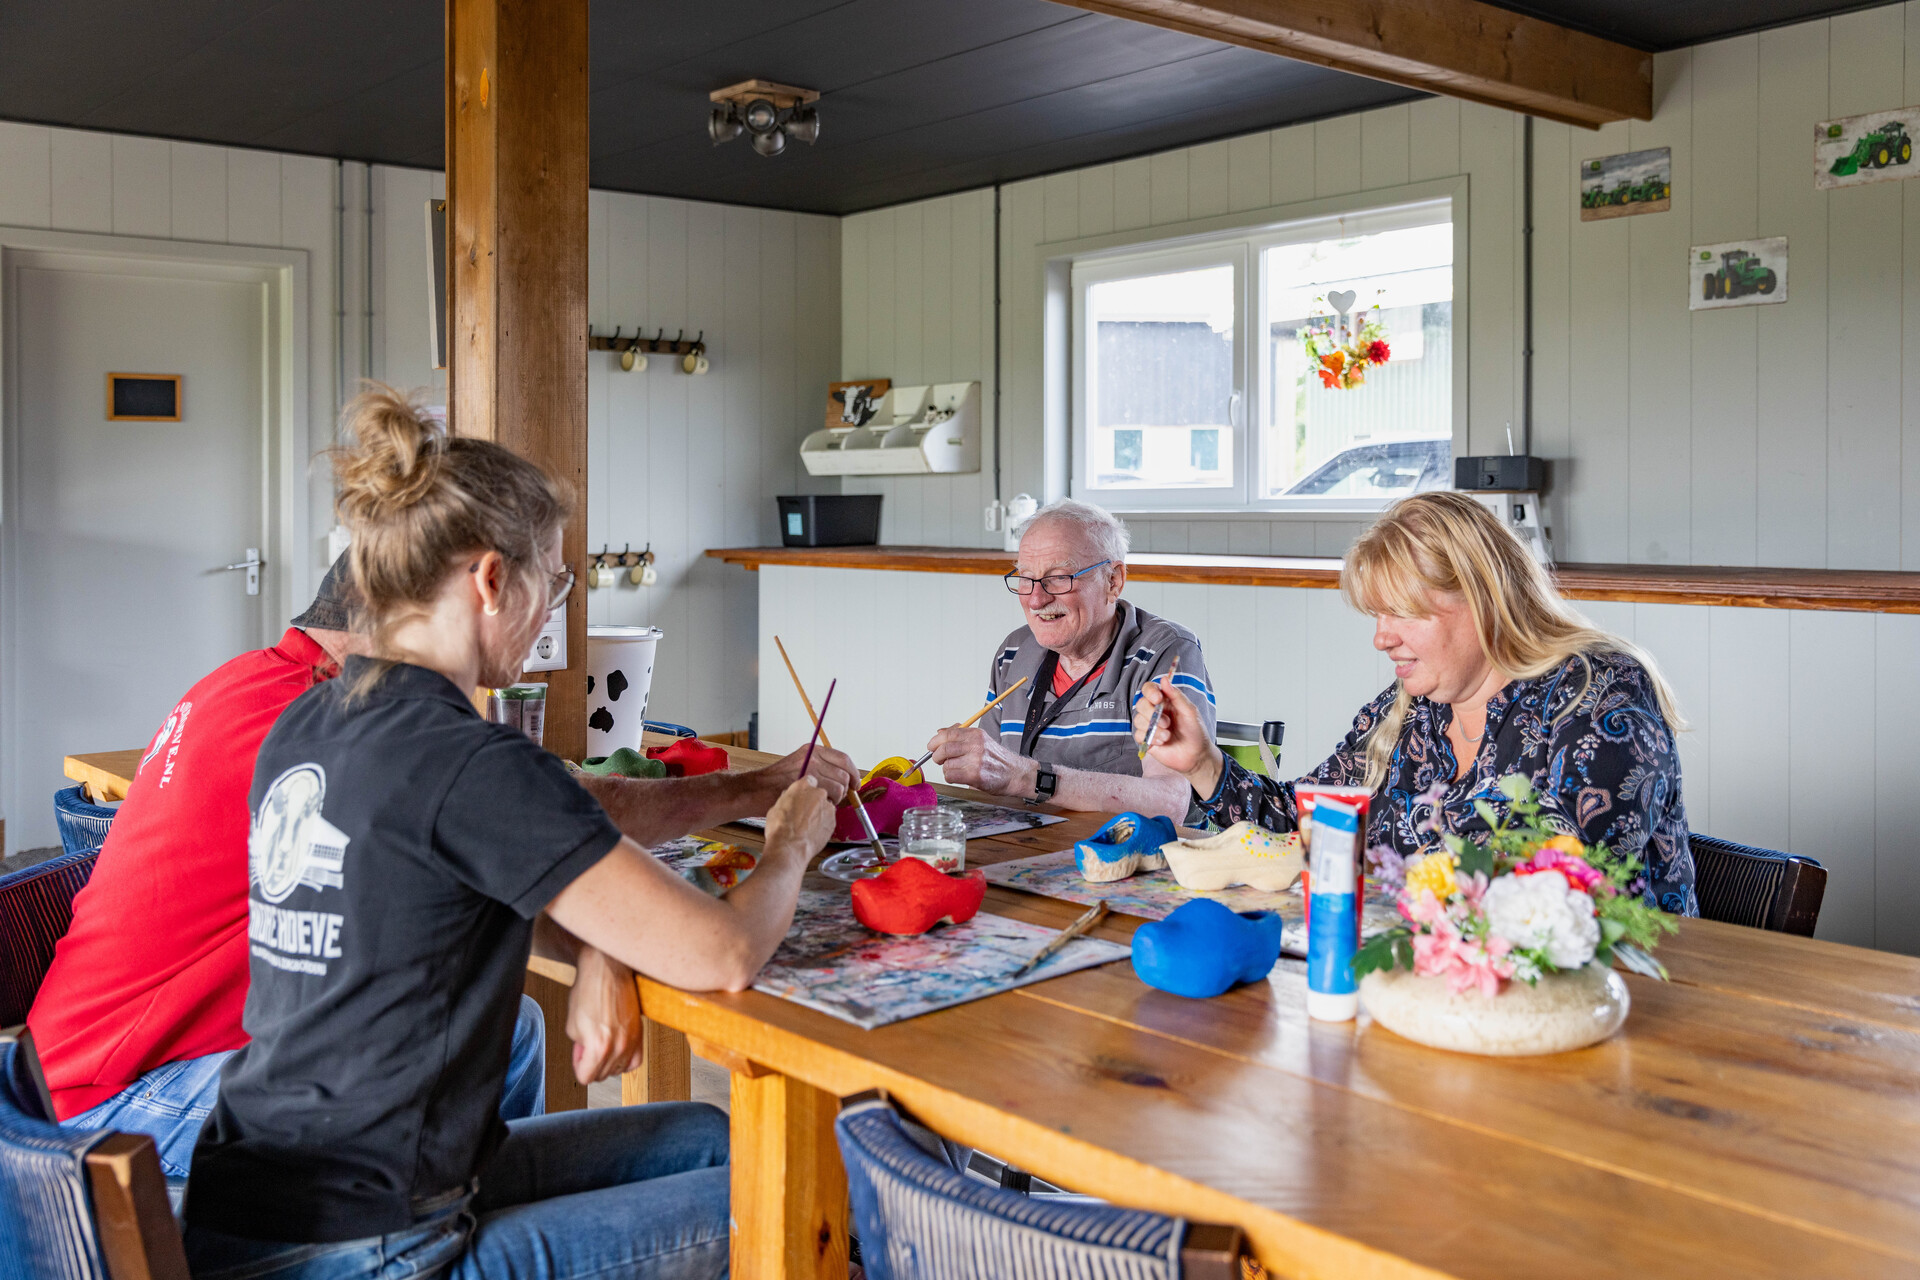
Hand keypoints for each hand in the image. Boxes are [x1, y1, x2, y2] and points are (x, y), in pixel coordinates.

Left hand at [565, 945, 643, 1085]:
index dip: (578, 1066)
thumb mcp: (572, 1025)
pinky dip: (625, 1061)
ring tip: (601, 1045)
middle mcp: (618, 1047)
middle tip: (587, 1046)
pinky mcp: (639, 1034)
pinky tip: (617, 1051)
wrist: (608, 971)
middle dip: (591, 1063)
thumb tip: (585, 1057)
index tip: (578, 1055)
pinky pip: (635, 1061)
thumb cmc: (589, 992)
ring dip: (607, 1063)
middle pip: (602, 1076)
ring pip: (618, 1070)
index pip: (586, 1078)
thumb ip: (578, 1048)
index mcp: (598, 1047)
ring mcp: (631, 1041)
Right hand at [750, 743, 852, 804]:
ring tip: (822, 802)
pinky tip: (816, 806)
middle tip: (837, 798)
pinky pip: (830, 797)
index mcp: (813, 750)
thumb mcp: (799, 765)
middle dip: (845, 789)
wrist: (757, 790)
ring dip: (836, 798)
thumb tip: (842, 778)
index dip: (854, 773)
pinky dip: (828, 804)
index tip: (855, 784)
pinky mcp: (808, 785)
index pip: (844, 759)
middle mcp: (814, 757)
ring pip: (839, 787)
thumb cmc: (776, 782)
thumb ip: (820, 768)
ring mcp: (811, 770)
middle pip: (844, 775)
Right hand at [764, 776, 834, 864]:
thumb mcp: (776, 807)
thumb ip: (787, 799)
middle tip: (803, 814)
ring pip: (825, 808)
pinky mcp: (833, 822)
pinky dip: (823, 825)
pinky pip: (828, 820)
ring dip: (818, 814)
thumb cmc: (780, 828)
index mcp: (802, 786)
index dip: (805, 790)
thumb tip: (788, 799)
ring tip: (807, 826)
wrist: (789, 847)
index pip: (809, 781)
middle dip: (813, 802)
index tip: (803, 796)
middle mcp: (818, 794)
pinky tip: (812, 832)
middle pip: (819, 794)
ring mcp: (828, 808)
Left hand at [927, 724, 1037, 796]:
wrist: (1015, 774)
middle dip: (936, 756)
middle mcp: (976, 745)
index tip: (931, 747)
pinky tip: (959, 777)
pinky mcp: (975, 775)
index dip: (935, 741)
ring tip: (957, 770)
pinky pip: (950, 776)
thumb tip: (940, 732)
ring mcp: (976, 760)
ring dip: (947, 769)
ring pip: (946, 764)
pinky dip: (950, 777)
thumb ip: (961, 735)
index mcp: (976, 734)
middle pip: (944, 749)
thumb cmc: (998, 759)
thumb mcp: (982, 740)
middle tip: (939, 760)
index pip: (948, 734)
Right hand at [1132, 677, 1223, 797]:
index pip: (1149, 689)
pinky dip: (1151, 738)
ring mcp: (1149, 726)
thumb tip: (1164, 679)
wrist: (1196, 756)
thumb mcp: (1190, 711)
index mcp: (1165, 701)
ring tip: (1168, 735)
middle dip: (1152, 713)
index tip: (1158, 699)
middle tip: (1167, 723)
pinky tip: (1162, 742)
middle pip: (1140, 703)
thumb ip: (1176, 695)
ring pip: (1138, 719)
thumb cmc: (1195, 732)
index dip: (1150, 692)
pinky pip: (1138, 734)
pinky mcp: (1146, 739)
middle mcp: (1155, 712)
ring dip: (1154, 728)